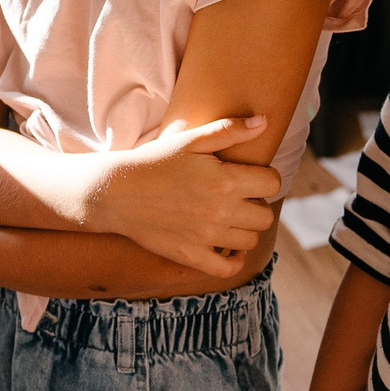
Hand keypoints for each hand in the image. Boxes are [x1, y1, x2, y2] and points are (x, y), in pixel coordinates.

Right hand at [96, 118, 278, 278]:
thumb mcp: (190, 140)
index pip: (272, 183)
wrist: (117, 192)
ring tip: (229, 219)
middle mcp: (220, 211)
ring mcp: (206, 236)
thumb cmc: (154, 161)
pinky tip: (226, 248)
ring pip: (250, 241)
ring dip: (244, 229)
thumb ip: (229, 130)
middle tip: (239, 198)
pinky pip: (227, 268)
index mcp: (224, 180)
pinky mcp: (191, 255)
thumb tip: (264, 122)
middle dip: (256, 205)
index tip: (251, 178)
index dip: (266, 178)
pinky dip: (233, 260)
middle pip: (265, 215)